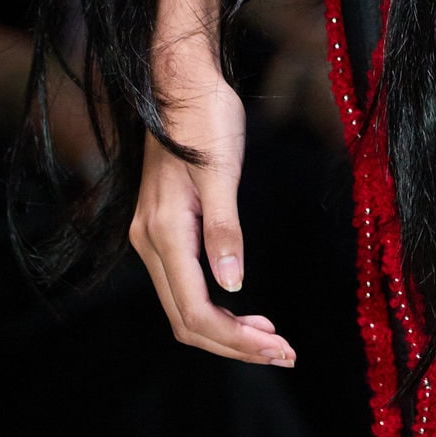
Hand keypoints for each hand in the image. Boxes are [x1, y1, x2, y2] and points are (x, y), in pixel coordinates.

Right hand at [130, 0, 294, 367]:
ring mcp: (154, 237)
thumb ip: (224, 229)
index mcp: (163, 233)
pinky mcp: (165, 229)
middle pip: (187, 319)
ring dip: (227, 330)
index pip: (196, 310)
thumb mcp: (221, 171)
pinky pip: (186, 285)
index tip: (279, 349)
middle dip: (234, 344)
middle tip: (285, 352)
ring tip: (272, 339)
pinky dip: (217, 306)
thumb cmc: (204, 120)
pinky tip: (246, 309)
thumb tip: (233, 285)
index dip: (235, 340)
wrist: (181, 84)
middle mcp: (151, 242)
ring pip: (184, 306)